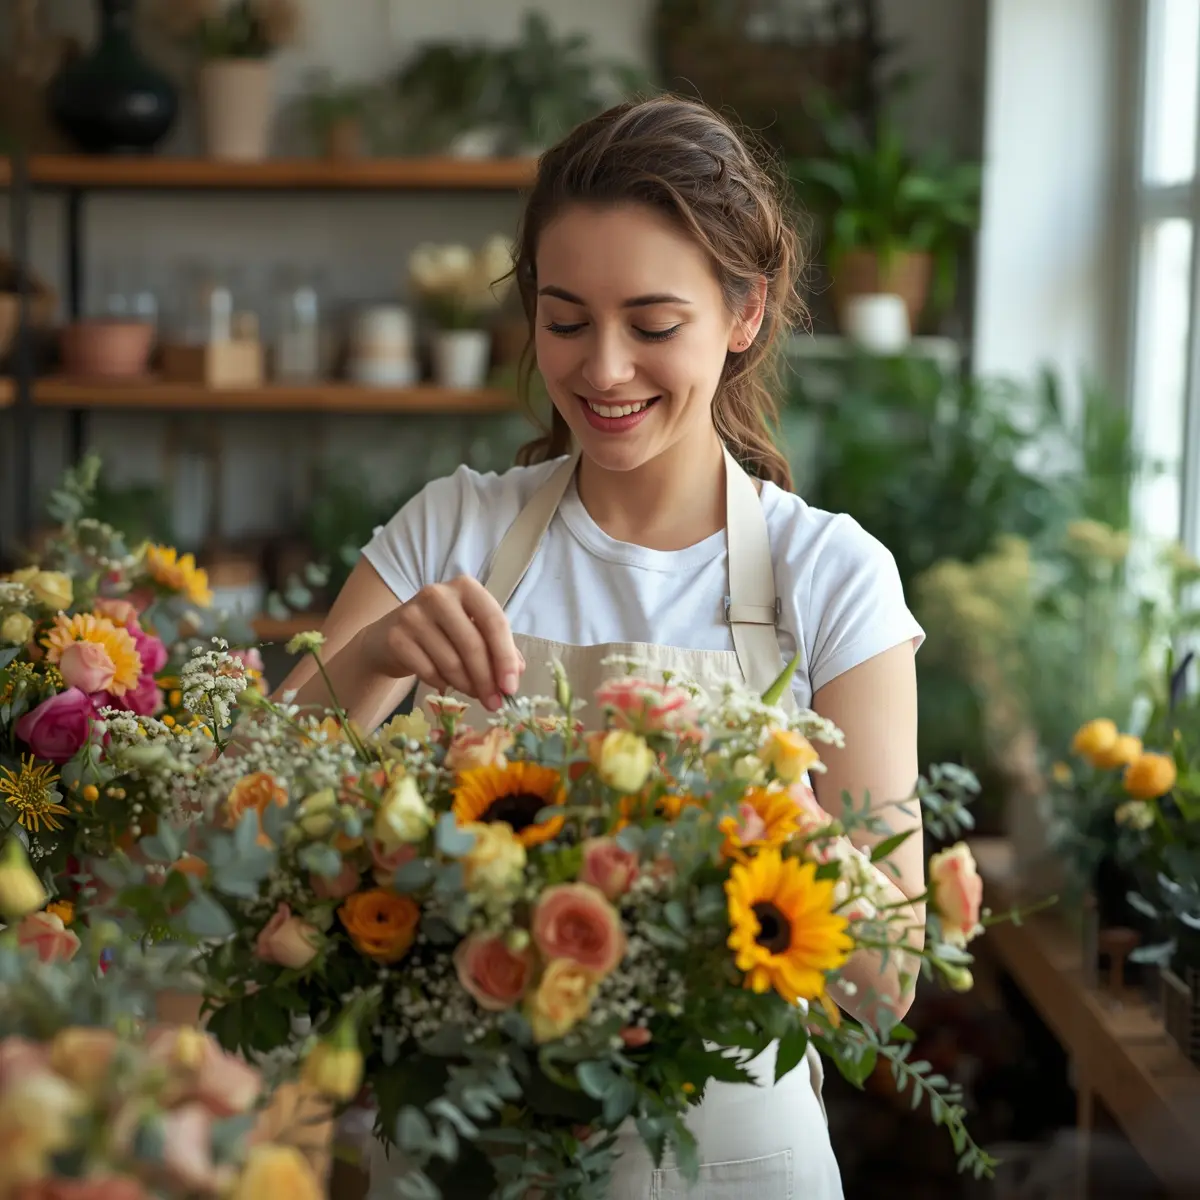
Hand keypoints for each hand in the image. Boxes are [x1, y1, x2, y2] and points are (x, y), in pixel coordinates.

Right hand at [363, 576, 523, 710]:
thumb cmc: (442, 632)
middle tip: (495, 703)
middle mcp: (438, 595)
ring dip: (468, 686)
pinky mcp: (397, 638)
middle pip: (472, 645)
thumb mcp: (473, 631)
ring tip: (474, 694)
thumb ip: (498, 647)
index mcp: (466, 587)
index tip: (511, 687)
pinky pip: (429, 672)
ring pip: (451, 662)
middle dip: (487, 680)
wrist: (390, 637)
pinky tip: (446, 684)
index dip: (505, 657)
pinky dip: (443, 684)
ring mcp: (413, 615)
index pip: (494, 622)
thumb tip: (517, 672)